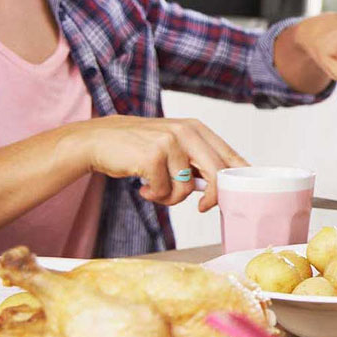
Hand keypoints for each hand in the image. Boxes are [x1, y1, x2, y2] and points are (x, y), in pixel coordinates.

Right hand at [67, 115, 247, 210]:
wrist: (98, 141)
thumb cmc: (140, 148)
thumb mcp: (174, 146)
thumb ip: (198, 162)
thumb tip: (226, 187)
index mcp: (197, 129)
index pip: (229, 155)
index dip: (238, 178)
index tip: (237, 195)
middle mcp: (186, 131)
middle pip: (217, 173)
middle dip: (214, 196)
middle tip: (203, 208)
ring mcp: (169, 143)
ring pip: (187, 188)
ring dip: (171, 198)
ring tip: (156, 190)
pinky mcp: (152, 156)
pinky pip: (165, 191)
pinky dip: (155, 196)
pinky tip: (143, 187)